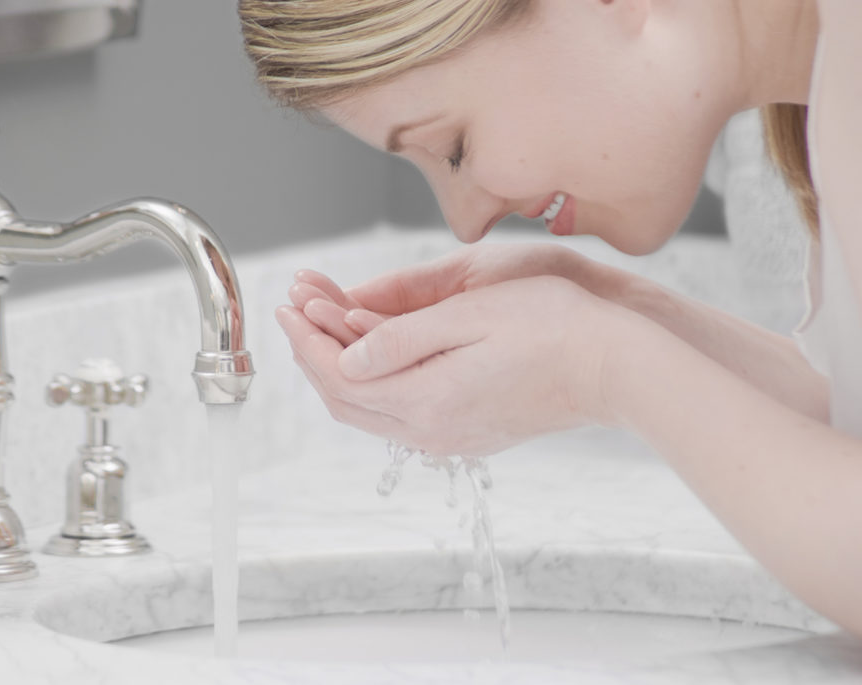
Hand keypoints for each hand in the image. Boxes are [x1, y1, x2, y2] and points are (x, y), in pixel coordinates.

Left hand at [277, 274, 619, 455]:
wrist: (613, 367)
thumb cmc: (552, 327)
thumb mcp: (469, 317)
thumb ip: (400, 339)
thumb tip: (346, 357)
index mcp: (428, 400)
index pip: (341, 377)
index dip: (307, 341)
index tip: (289, 305)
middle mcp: (434, 430)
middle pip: (347, 402)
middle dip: (313, 357)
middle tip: (295, 315)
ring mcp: (452, 438)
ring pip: (371, 412)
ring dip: (339, 371)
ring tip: (322, 329)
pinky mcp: (469, 433)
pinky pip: (400, 415)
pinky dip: (372, 385)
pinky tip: (369, 357)